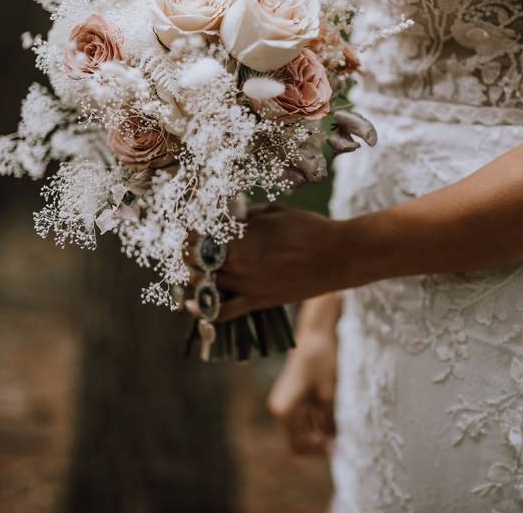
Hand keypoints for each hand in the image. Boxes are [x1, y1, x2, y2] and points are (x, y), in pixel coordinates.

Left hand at [185, 205, 354, 321]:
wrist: (338, 256)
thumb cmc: (310, 228)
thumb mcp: (276, 211)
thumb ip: (248, 214)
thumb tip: (231, 214)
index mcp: (241, 236)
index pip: (201, 235)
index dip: (189, 232)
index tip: (187, 227)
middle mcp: (239, 261)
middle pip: (198, 260)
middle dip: (187, 253)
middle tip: (184, 247)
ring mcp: (247, 284)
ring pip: (205, 284)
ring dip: (192, 276)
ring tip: (190, 268)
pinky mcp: (258, 301)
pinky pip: (223, 311)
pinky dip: (204, 311)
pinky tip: (192, 305)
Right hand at [267, 326, 336, 455]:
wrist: (315, 334)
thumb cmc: (321, 361)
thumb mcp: (330, 395)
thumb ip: (330, 422)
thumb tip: (334, 443)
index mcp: (284, 411)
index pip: (297, 446)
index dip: (316, 452)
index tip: (336, 448)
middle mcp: (279, 408)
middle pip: (299, 438)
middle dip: (320, 441)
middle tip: (342, 439)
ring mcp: (285, 401)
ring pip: (303, 428)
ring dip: (320, 429)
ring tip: (341, 423)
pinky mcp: (292, 395)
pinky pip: (304, 415)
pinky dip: (318, 418)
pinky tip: (334, 412)